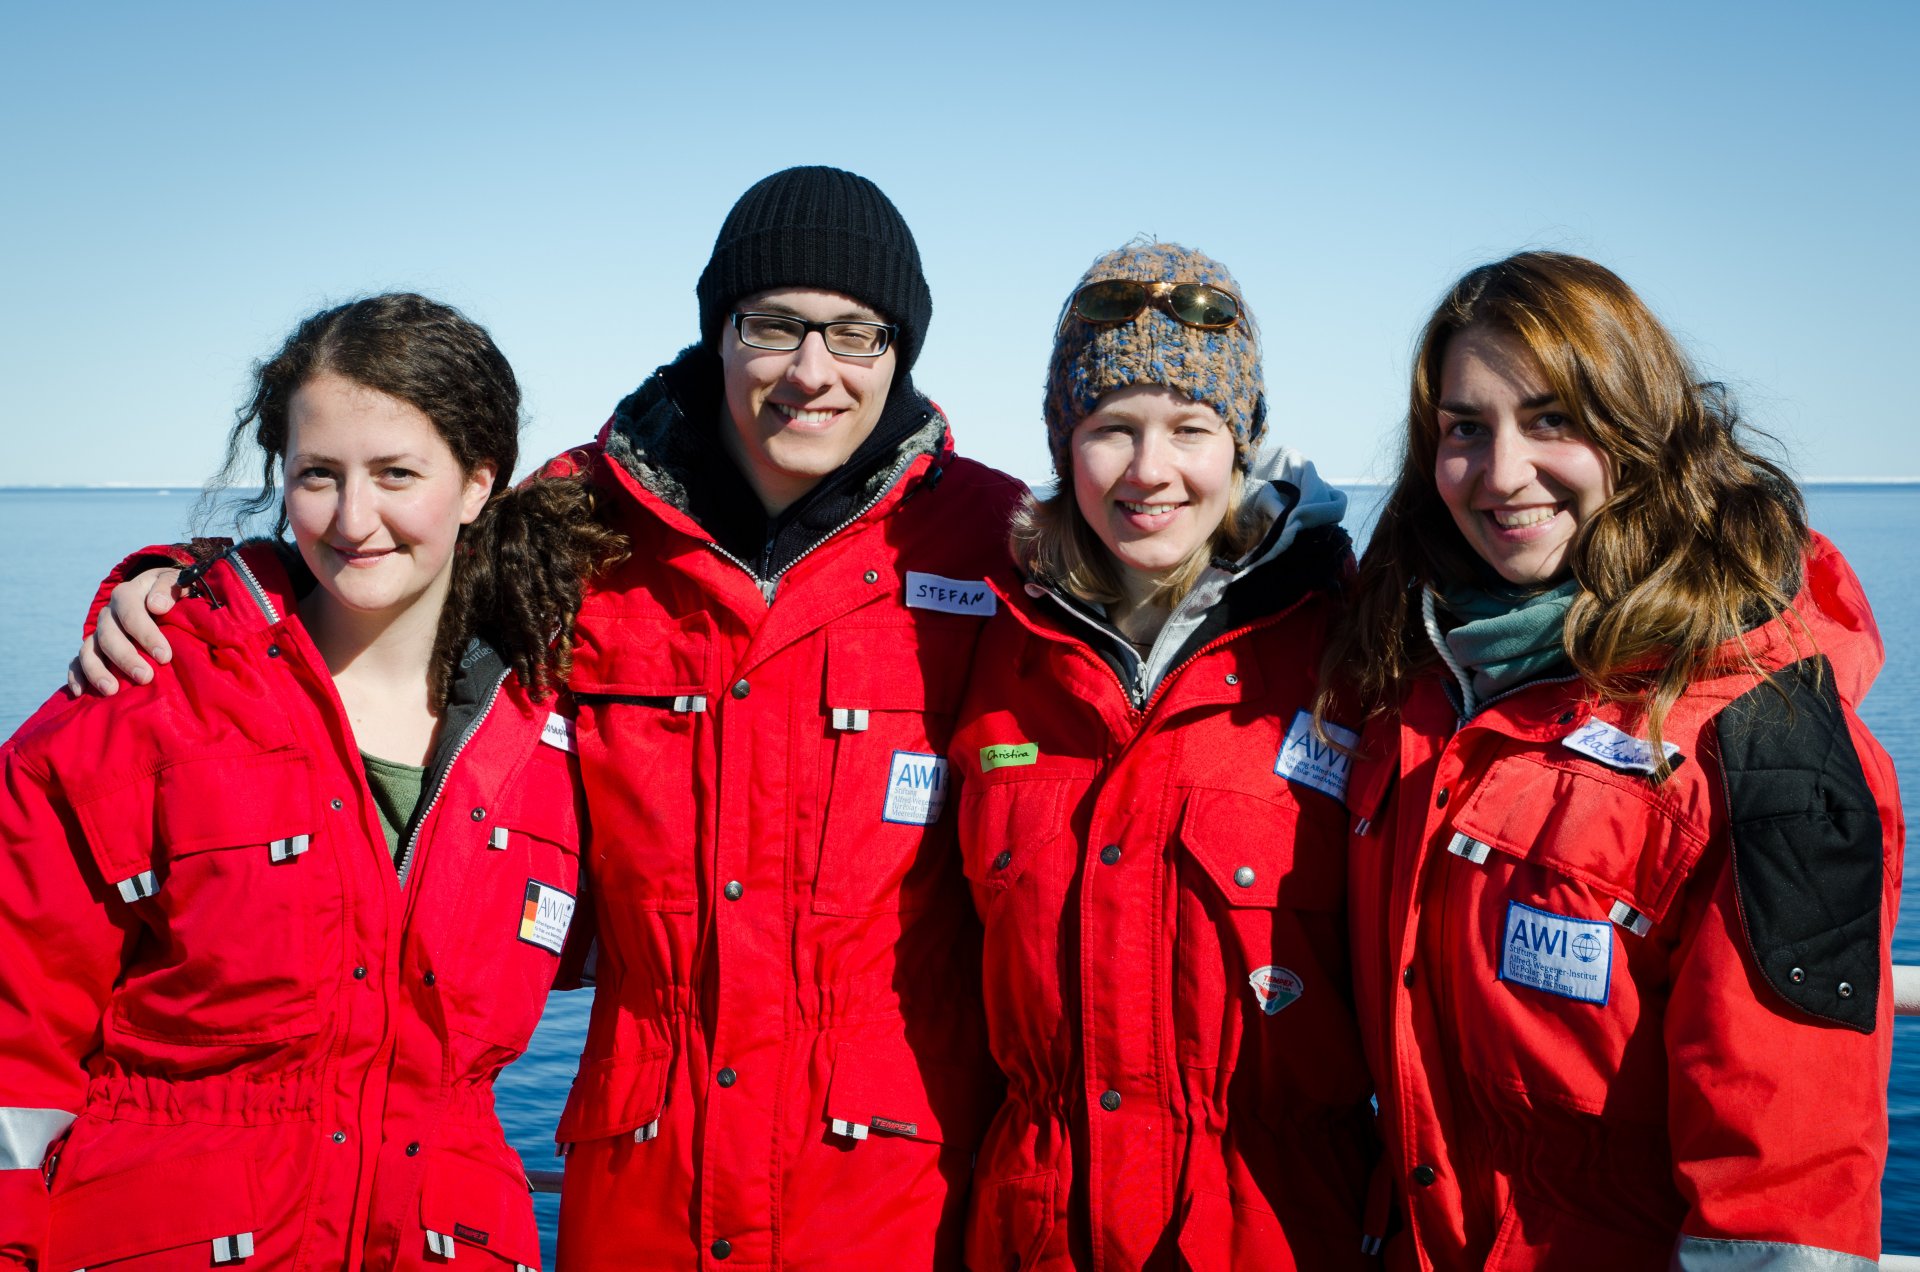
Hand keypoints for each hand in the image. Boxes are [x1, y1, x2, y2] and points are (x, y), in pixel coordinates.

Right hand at [66, 568, 182, 695]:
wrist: (156, 596)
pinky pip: (77, 662)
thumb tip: (156, 605)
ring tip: (112, 691)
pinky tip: (81, 692)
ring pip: (89, 650)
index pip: (131, 614)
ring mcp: (98, 632)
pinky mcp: (93, 648)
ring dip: (97, 671)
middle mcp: (108, 614)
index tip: (165, 657)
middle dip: (125, 658)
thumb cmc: (170, 593)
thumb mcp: (175, 582)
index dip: (147, 635)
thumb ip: (168, 588)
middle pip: (108, 636)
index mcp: (126, 595)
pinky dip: (76, 676)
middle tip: (145, 677)